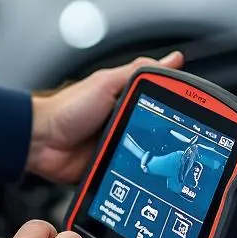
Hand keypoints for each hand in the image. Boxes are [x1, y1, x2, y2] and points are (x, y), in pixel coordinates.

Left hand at [26, 51, 183, 183]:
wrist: (40, 141)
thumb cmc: (66, 109)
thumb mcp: (105, 83)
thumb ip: (136, 72)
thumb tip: (172, 60)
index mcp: (125, 100)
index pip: (162, 104)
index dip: (178, 109)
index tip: (197, 114)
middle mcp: (123, 122)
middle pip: (157, 132)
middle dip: (167, 139)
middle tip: (179, 143)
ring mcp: (117, 146)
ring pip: (146, 156)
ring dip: (150, 159)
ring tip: (161, 161)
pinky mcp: (110, 167)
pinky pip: (129, 174)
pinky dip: (135, 177)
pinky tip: (143, 177)